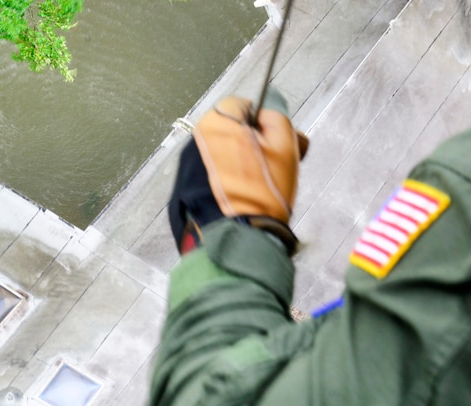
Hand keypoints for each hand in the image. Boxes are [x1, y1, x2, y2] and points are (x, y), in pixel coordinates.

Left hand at [169, 87, 307, 254]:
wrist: (240, 236)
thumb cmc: (263, 191)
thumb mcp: (284, 146)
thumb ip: (277, 116)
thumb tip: (269, 108)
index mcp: (217, 122)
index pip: (243, 104)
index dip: (264, 121)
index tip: (274, 141)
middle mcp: (196, 139)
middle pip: (230, 129)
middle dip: (252, 142)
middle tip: (272, 165)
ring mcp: (187, 165)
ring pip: (221, 152)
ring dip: (239, 160)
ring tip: (257, 184)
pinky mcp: (185, 187)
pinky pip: (211, 173)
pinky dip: (226, 179)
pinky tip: (242, 195)